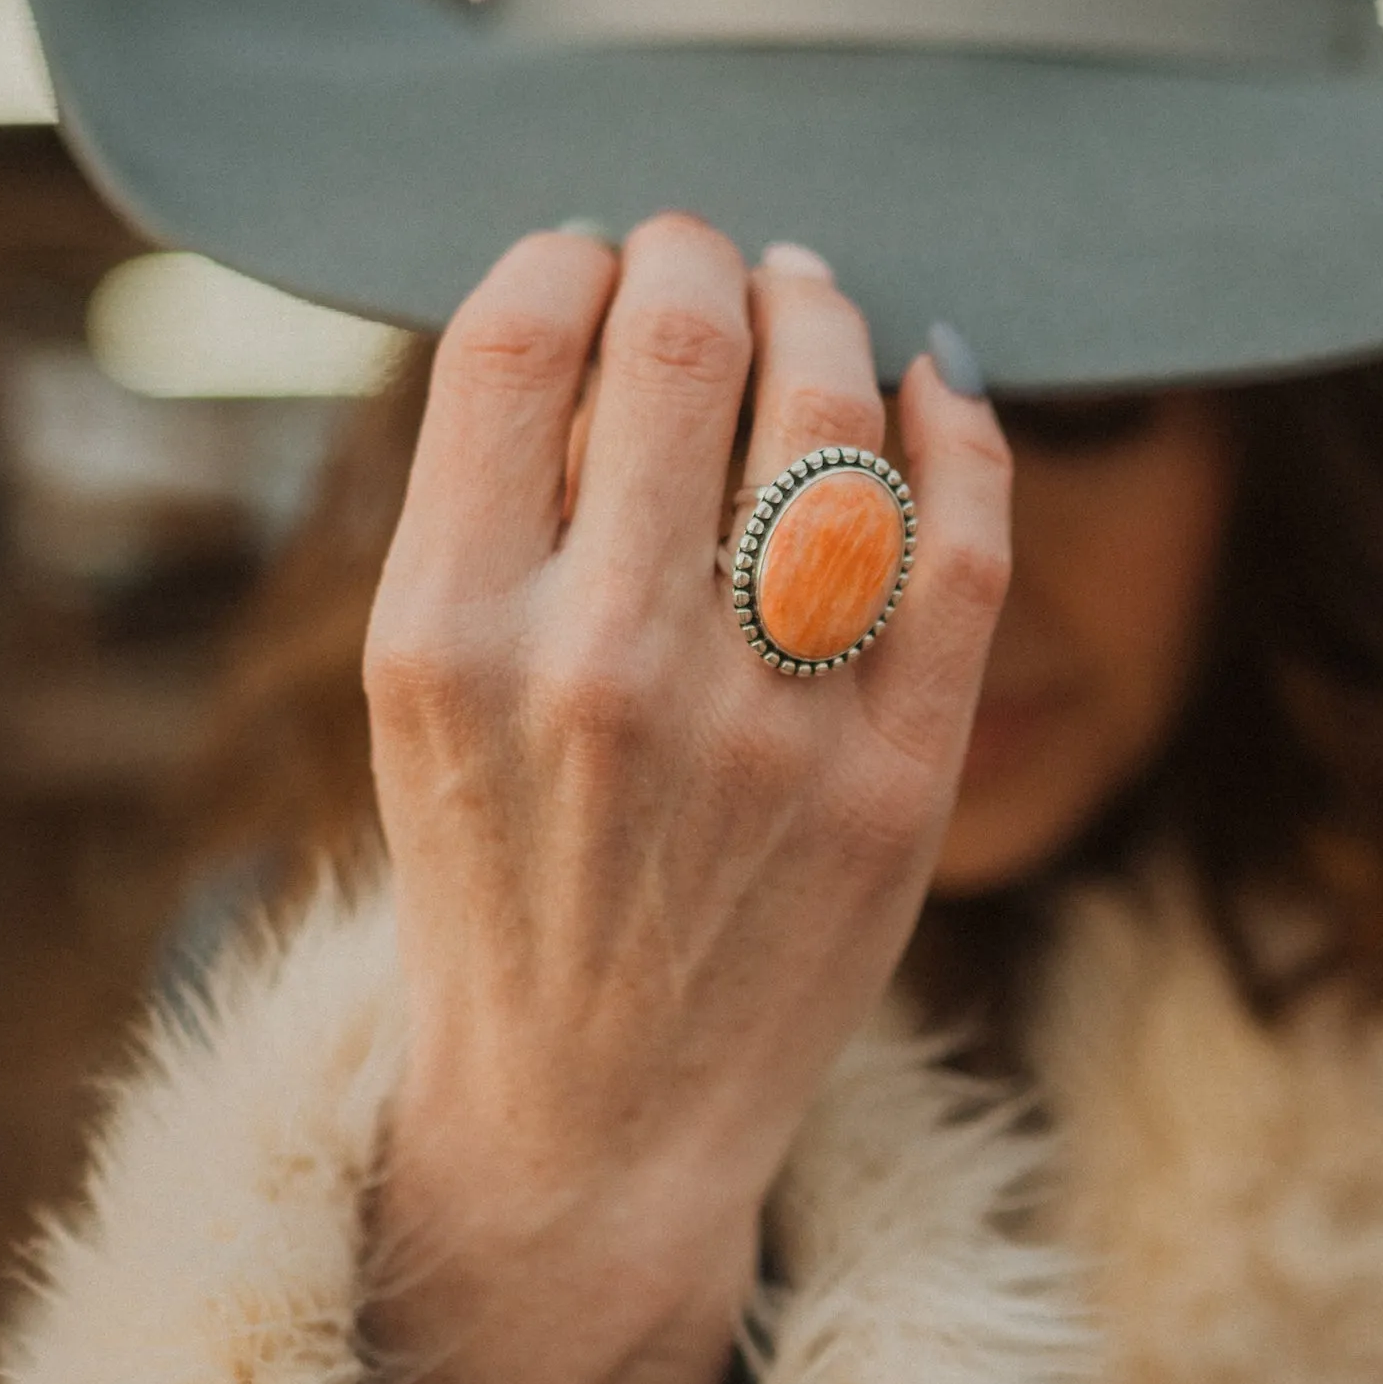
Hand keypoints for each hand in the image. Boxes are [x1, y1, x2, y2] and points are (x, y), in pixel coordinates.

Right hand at [361, 215, 1010, 1383]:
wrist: (587, 1127)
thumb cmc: (500, 881)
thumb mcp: (421, 702)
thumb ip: (488, 514)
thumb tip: (595, 297)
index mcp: (446, 638)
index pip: (515, 341)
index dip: (566, 257)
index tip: (594, 256)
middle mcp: (599, 675)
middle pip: (680, 351)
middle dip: (700, 262)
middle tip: (710, 256)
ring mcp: (761, 737)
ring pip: (835, 426)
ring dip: (829, 318)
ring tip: (813, 296)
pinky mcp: (896, 793)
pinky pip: (961, 549)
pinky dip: (960, 431)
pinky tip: (933, 384)